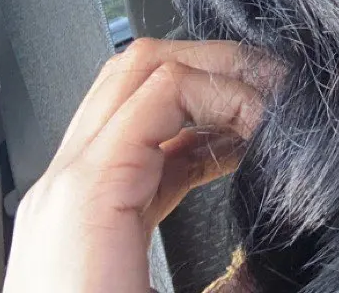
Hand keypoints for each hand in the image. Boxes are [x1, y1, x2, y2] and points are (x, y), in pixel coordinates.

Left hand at [2, 38, 271, 292]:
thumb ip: (234, 285)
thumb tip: (271, 265)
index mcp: (88, 197)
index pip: (163, 85)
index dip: (231, 86)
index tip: (277, 113)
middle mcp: (63, 186)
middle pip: (137, 71)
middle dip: (213, 67)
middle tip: (270, 88)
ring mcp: (62, 200)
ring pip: (128, 104)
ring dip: (196, 96)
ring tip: (254, 117)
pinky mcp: (73, 223)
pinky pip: (126, 151)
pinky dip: (178, 136)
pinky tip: (221, 158)